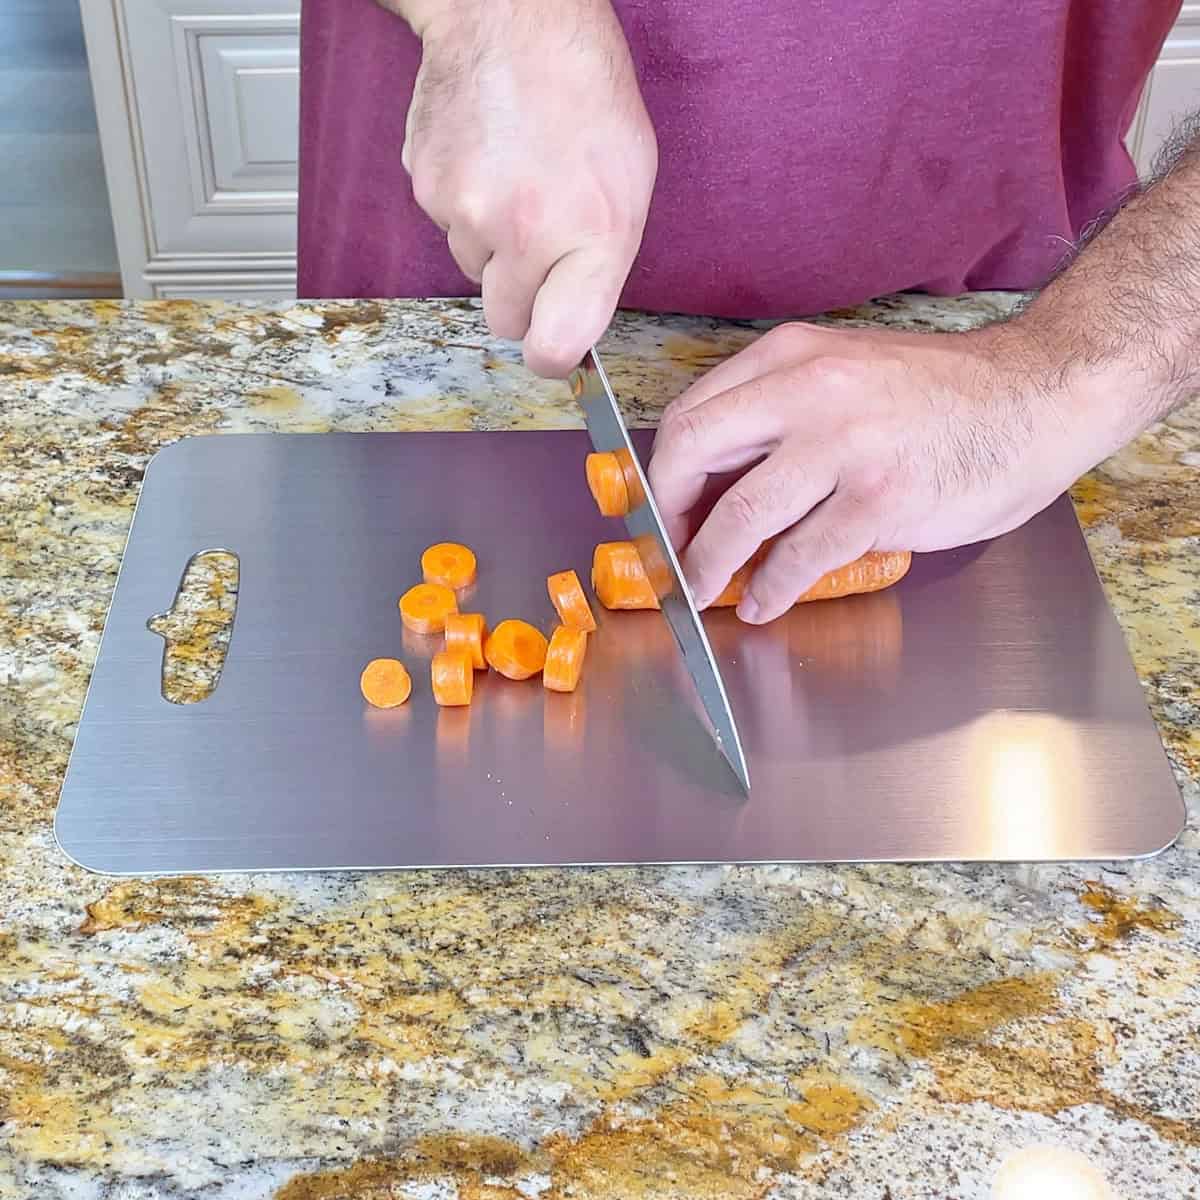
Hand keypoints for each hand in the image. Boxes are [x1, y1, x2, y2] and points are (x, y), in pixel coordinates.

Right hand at [397, 0, 656, 376]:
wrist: (513, 17)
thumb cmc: (585, 95)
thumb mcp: (630, 187)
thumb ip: (600, 268)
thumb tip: (570, 328)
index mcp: (588, 237)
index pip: (553, 349)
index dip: (550, 357)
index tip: (550, 350)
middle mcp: (521, 234)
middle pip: (505, 318)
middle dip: (522, 295)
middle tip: (541, 241)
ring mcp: (465, 211)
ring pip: (473, 269)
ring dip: (492, 244)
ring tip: (517, 179)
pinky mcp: (425, 188)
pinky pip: (446, 226)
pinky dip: (464, 205)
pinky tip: (488, 160)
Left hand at [648, 319, 1121, 623]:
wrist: (1038, 398)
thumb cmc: (943, 397)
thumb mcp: (848, 374)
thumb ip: (783, 414)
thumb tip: (721, 483)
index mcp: (792, 356)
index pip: (694, 412)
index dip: (667, 472)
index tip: (664, 509)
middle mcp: (809, 391)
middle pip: (694, 451)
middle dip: (669, 514)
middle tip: (671, 553)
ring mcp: (845, 445)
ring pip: (742, 512)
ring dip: (709, 563)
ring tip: (701, 592)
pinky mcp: (879, 498)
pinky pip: (801, 554)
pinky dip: (772, 587)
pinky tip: (764, 602)